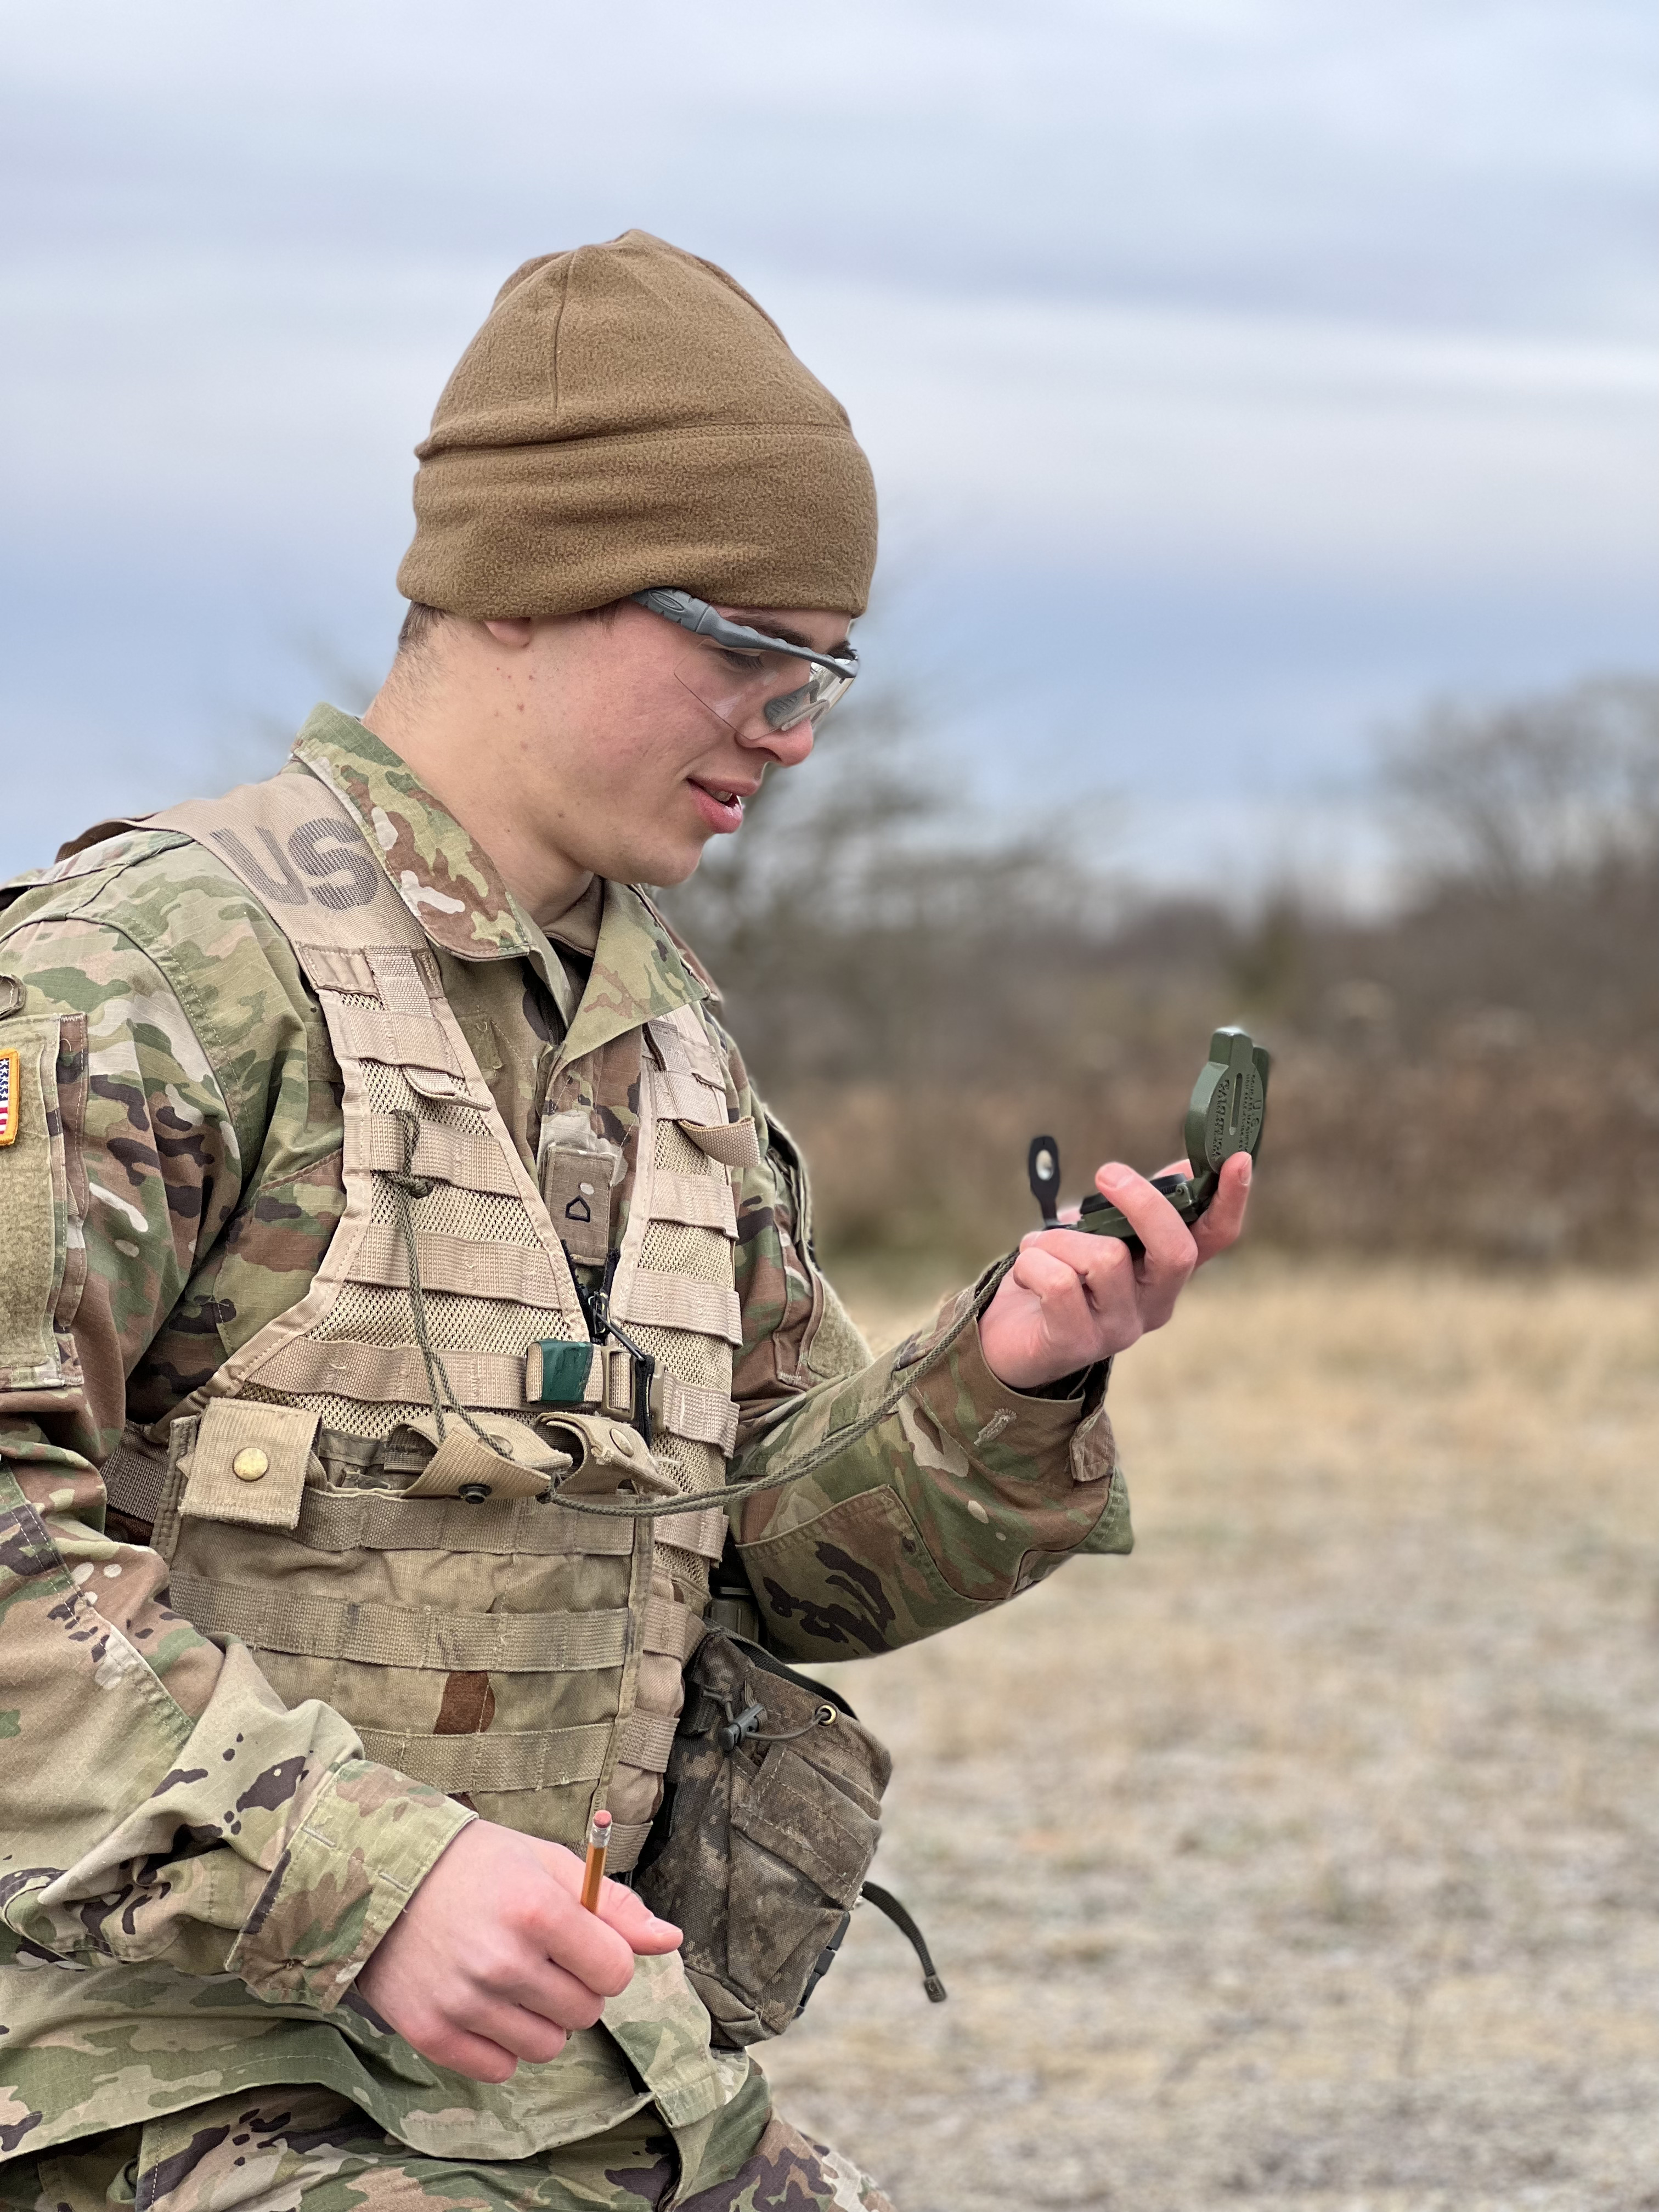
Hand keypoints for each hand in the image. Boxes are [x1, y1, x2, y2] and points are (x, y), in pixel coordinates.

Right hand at [355, 1818, 681, 2081]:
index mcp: (538, 1910)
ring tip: (511, 1979)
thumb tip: (671, 1940)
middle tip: (540, 1955)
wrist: (379, 1876)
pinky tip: (483, 2004)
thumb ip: (613, 1905)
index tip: (583, 1943)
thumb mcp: (546, 1863)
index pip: (616, 1972)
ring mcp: (465, 2003)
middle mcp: (503, 1961)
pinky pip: (500, 2068)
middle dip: (575, 1987)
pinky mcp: (432, 2034)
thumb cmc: (474, 1865)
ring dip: (541, 2018)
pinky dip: (501, 2044)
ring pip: (548, 2046)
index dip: (607, 1958)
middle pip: (585, 2013)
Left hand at [979, 1151, 1251, 1390]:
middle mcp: (1152, 1306)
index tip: (1238, 1159)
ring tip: (1040, 1249)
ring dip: (1060, 1238)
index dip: (1230, 1200)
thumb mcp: (1099, 1232)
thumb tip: (1187, 1168)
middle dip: (1142, 1203)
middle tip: (1106, 1174)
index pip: (1214, 1239)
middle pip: (1175, 1251)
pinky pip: (1060, 1282)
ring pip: (1106, 1257)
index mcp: (1163, 1274)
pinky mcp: (1076, 1343)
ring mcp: (1118, 1329)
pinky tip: (1026, 1273)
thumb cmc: (1057, 1274)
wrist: (1004, 1337)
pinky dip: (1033, 1262)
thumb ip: (1137, 1206)